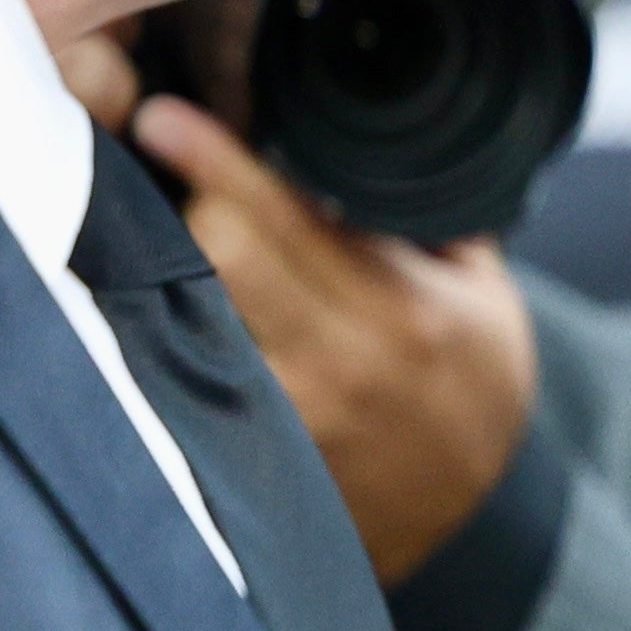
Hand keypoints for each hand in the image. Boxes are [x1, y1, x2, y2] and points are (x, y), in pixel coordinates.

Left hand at [125, 94, 538, 578]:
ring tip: (148, 225)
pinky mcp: (246, 453)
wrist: (468, 513)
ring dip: (166, 262)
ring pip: (189, 312)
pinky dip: (168, 326)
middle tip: (162, 169)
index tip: (165, 117)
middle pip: (220, 256)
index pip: (289, 217)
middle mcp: (341, 363)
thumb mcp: (482, 291)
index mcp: (405, 310)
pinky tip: (161, 301)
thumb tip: (344, 133)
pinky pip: (183, 368)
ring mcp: (286, 415)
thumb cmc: (470, 383)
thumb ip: (422, 216)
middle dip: (189, 204)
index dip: (217, 160)